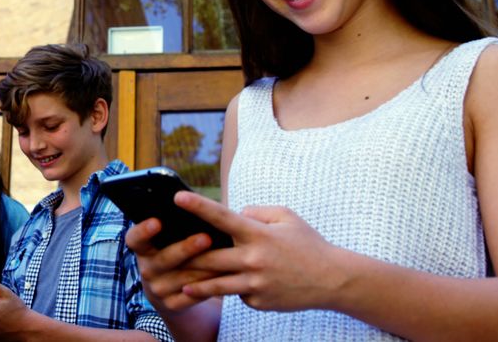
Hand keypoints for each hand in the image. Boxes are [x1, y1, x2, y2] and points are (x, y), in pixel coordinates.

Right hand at [127, 208, 225, 313]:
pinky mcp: (172, 305)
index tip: (157, 221)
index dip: (143, 231)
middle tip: (206, 237)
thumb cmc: (175, 252)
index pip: (134, 239)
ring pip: (184, 278)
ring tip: (225, 256)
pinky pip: (193, 295)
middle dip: (186, 248)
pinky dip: (209, 285)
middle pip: (164, 259)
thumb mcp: (168, 240)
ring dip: (206, 268)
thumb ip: (176, 225)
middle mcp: (146, 269)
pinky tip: (225, 275)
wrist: (171, 289)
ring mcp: (158, 289)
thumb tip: (193, 205)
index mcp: (142, 249)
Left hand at [166, 191, 346, 310]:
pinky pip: (238, 295)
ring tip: (178, 285)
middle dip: (186, 256)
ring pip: (216, 284)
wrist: (333, 280)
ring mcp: (256, 284)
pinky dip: (234, 289)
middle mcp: (254, 259)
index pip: (223, 217)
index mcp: (259, 234)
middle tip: (164, 253)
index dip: (199, 206)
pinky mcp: (258, 302)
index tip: (178, 197)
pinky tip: (237, 287)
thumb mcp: (286, 217)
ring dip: (196, 285)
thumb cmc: (307, 244)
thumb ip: (256, 212)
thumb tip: (232, 214)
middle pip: (210, 257)